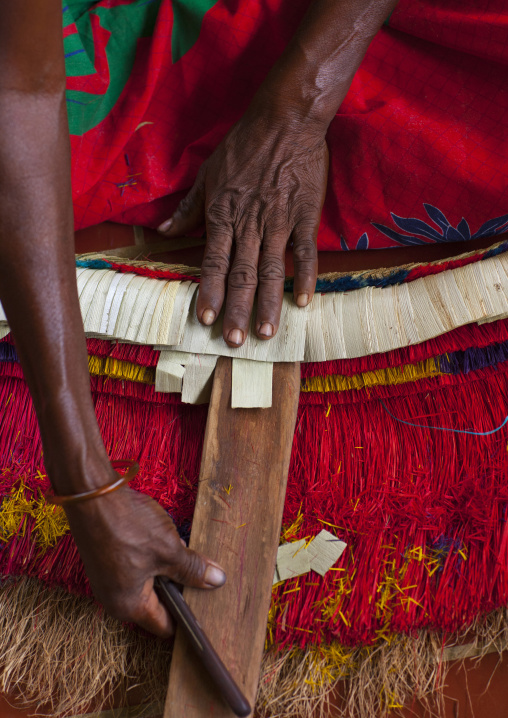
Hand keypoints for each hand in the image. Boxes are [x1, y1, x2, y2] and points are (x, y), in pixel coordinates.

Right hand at [64, 484, 224, 637]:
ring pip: (148, 580)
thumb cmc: (126, 525)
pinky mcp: (106, 558)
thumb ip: (192, 569)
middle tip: (201, 570)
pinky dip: (152, 555)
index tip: (208, 605)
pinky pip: (136, 566)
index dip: (188, 617)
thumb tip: (217, 580)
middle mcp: (115, 599)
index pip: (165, 625)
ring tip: (180, 547)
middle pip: (157, 603)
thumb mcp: (168, 549)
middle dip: (179, 586)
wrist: (91, 494)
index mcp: (129, 607)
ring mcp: (108, 578)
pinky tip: (162, 536)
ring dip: (166, 567)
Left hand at [158, 109, 327, 346]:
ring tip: (267, 333)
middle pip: (242, 275)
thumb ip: (188, 208)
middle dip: (238, 310)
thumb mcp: (207, 173)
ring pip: (272, 270)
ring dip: (269, 304)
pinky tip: (303, 302)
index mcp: (223, 214)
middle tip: (235, 341)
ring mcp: (279, 221)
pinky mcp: (305, 215)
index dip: (208, 291)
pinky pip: (305, 251)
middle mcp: (249, 223)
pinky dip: (305, 276)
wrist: (285, 119)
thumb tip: (163, 231)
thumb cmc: (243, 145)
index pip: (213, 261)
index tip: (204, 319)